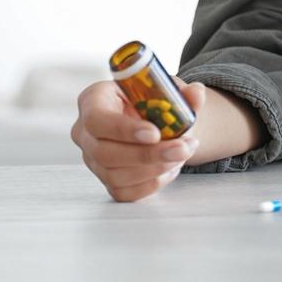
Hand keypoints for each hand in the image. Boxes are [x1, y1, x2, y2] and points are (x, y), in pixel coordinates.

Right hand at [71, 75, 207, 202]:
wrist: (151, 120)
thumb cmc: (150, 100)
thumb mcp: (164, 89)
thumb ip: (181, 92)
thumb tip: (197, 93)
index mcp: (92, 101)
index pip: (97, 119)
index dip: (124, 130)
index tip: (155, 133)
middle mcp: (85, 133)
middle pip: (105, 153)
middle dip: (148, 155)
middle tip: (182, 148)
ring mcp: (92, 160)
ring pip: (116, 176)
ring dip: (155, 169)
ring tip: (182, 154)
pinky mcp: (105, 180)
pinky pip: (125, 192)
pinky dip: (153, 183)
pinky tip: (171, 168)